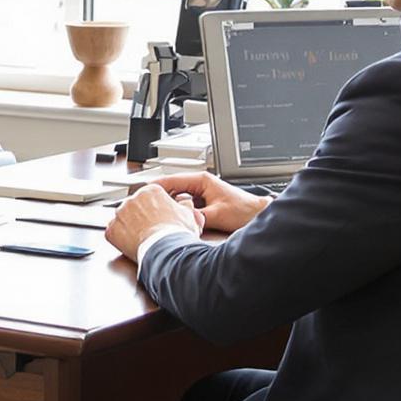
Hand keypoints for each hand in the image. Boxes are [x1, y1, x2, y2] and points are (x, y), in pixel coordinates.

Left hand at [104, 182, 201, 261]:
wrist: (166, 250)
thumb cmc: (177, 233)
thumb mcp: (189, 215)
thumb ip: (184, 204)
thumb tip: (184, 202)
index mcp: (150, 191)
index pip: (149, 197)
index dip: (155, 209)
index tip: (158, 218)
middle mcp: (132, 199)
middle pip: (135, 207)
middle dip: (141, 217)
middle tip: (151, 229)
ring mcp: (120, 214)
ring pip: (123, 219)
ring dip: (130, 227)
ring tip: (143, 237)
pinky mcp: (112, 230)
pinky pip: (114, 232)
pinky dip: (120, 238)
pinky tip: (132, 243)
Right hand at [147, 171, 271, 237]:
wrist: (257, 215)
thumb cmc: (243, 210)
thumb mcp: (215, 215)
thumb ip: (195, 216)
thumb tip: (178, 219)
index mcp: (201, 180)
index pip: (171, 180)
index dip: (155, 187)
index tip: (142, 192)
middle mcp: (200, 184)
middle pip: (172, 189)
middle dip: (160, 197)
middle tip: (147, 206)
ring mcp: (201, 193)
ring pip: (178, 198)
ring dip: (170, 205)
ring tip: (158, 214)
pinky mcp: (203, 202)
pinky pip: (185, 205)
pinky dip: (179, 211)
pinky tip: (174, 219)